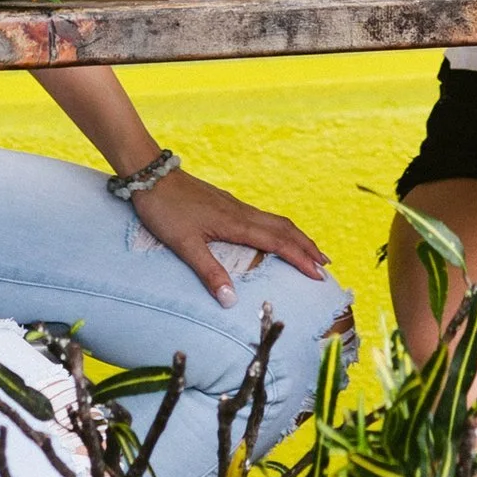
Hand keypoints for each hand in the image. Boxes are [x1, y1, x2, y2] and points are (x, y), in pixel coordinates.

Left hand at [129, 167, 332, 306]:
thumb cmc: (165, 209)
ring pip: (274, 221)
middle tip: (326, 265)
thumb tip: (231, 302)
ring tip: (309, 251)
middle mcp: (240, 212)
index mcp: (235, 223)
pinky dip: (278, 229)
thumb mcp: (184, 244)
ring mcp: (234, 206)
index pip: (277, 242)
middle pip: (283, 228)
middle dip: (306, 247)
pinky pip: (262, 218)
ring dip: (295, 237)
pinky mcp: (226, 203)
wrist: (150, 174)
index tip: (319, 274)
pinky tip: (274, 236)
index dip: (300, 258)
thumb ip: (209, 272)